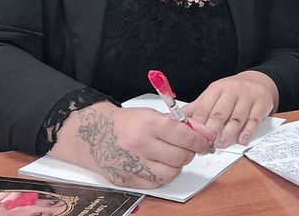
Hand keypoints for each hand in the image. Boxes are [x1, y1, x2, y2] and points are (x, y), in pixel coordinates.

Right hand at [50, 100, 215, 188]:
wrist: (94, 134)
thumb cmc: (126, 123)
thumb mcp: (150, 114)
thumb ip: (175, 124)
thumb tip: (200, 134)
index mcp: (149, 124)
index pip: (185, 136)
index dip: (199, 141)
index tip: (204, 143)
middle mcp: (141, 145)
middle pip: (180, 157)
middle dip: (189, 154)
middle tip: (188, 150)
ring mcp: (133, 164)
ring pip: (170, 173)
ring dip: (176, 166)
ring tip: (172, 157)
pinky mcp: (128, 179)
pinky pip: (156, 183)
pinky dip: (162, 175)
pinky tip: (159, 165)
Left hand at [182, 71, 277, 147]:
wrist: (259, 82)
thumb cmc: (232, 92)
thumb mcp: (213, 95)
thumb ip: (196, 109)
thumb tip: (173, 120)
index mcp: (217, 89)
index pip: (204, 108)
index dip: (197, 125)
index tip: (191, 138)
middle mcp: (232, 91)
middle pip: (220, 113)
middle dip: (212, 130)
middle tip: (206, 144)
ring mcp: (248, 97)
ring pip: (236, 118)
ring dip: (228, 133)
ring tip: (221, 144)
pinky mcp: (261, 104)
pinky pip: (254, 120)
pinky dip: (247, 132)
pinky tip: (241, 140)